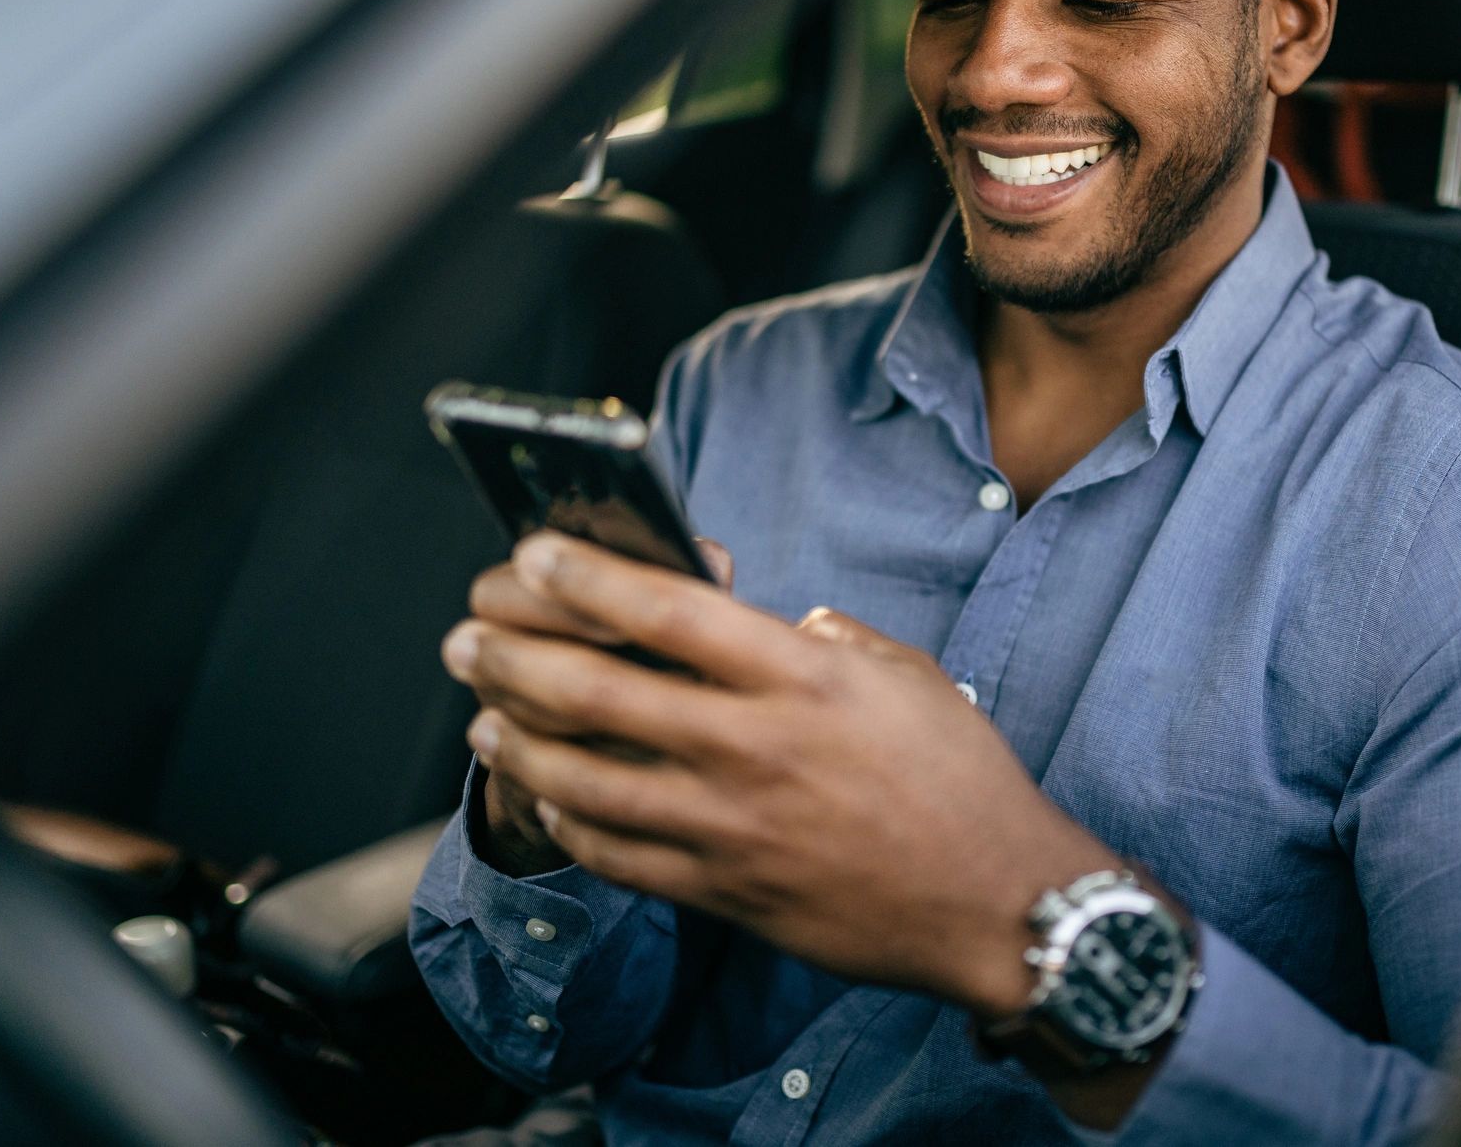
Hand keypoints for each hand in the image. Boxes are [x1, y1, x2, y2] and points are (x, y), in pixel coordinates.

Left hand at [440, 531, 1114, 1018]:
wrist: (992, 905)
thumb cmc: (960, 781)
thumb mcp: (906, 677)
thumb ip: (832, 640)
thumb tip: (780, 624)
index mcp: (802, 677)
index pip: (667, 611)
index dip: (585, 577)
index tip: (533, 554)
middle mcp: (754, 747)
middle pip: (599, 691)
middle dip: (514, 656)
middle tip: (467, 638)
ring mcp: (731, 826)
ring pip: (585, 780)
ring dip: (518, 742)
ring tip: (481, 719)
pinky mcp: (724, 891)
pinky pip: (618, 855)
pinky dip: (569, 823)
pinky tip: (549, 798)